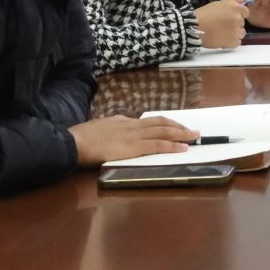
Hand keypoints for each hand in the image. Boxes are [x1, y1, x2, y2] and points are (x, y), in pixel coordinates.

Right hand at [69, 115, 197, 164]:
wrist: (74, 142)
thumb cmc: (81, 138)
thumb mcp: (100, 128)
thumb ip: (112, 128)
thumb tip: (118, 129)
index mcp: (123, 121)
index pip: (148, 121)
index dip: (164, 124)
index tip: (174, 126)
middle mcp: (132, 125)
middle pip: (161, 123)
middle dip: (179, 126)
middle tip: (193, 130)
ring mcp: (134, 135)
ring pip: (164, 131)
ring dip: (181, 133)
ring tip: (194, 136)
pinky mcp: (134, 147)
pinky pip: (158, 145)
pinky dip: (172, 145)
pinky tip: (183, 148)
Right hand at [195, 0, 247, 48]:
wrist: (194, 28)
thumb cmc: (204, 14)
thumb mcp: (218, 3)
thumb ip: (233, 0)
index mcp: (235, 8)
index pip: (246, 12)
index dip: (238, 15)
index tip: (229, 17)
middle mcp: (238, 19)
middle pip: (242, 23)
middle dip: (235, 24)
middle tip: (223, 25)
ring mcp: (236, 31)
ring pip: (241, 33)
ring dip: (235, 33)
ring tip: (223, 33)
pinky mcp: (233, 42)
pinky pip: (238, 42)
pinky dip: (231, 42)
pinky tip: (223, 39)